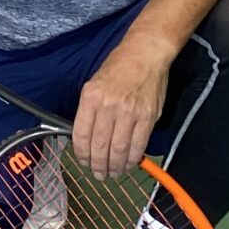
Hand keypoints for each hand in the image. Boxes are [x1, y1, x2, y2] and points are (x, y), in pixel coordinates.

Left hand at [71, 35, 171, 179]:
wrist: (145, 54)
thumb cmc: (118, 68)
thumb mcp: (94, 84)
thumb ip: (90, 110)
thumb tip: (87, 137)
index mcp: (91, 96)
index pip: (82, 134)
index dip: (81, 154)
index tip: (83, 161)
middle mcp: (108, 105)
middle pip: (100, 146)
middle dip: (98, 165)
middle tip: (98, 174)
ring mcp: (129, 112)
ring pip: (119, 150)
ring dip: (115, 167)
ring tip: (113, 173)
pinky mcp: (147, 117)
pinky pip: (138, 145)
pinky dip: (132, 159)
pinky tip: (129, 164)